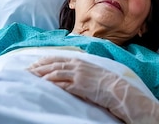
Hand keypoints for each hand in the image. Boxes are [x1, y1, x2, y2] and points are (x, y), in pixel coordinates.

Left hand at [28, 56, 158, 123]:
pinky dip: (53, 82)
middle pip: (59, 62)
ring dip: (43, 72)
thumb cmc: (119, 94)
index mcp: (90, 65)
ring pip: (59, 71)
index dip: (50, 60)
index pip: (66, 59)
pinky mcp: (87, 87)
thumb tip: (78, 80)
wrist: (132, 100)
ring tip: (30, 74)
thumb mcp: (103, 82)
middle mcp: (87, 67)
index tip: (37, 62)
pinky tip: (43, 83)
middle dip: (42, 64)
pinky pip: (67, 83)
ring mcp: (86, 76)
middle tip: (27, 67)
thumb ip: (90, 78)